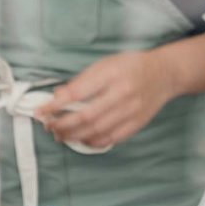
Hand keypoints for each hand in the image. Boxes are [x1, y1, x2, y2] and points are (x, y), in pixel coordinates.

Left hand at [35, 50, 176, 148]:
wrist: (163, 74)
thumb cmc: (131, 66)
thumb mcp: (105, 64)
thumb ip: (82, 80)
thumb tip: (57, 96)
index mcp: (112, 74)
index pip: (77, 92)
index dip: (55, 105)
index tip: (40, 111)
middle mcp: (123, 93)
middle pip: (85, 116)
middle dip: (62, 124)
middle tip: (49, 126)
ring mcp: (132, 111)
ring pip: (96, 131)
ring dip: (74, 136)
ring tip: (60, 135)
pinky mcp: (137, 124)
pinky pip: (111, 138)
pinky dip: (93, 142)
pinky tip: (81, 139)